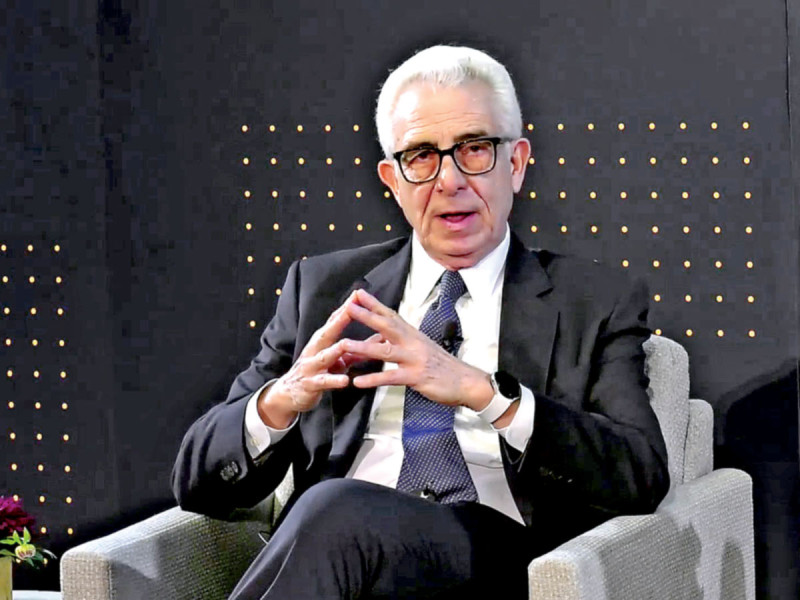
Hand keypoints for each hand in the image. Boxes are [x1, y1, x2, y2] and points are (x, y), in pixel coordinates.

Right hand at [258, 291, 372, 426]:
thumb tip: (380, 337)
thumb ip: (357, 349)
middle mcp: (316, 349)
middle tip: (351, 308)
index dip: (347, 307)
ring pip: (324, 356)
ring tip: (345, 344)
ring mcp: (312, 365)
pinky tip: (344, 381)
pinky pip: (323, 381)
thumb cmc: (318, 372)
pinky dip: (333, 380)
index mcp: (323, 341)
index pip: (335, 320)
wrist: (290, 393)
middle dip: (339, 320)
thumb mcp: (339, 359)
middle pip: (328, 332)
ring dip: (334, 350)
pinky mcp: (311, 383)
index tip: (358, 294)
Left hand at [341, 289, 493, 410]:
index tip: (358, 293)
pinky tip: (358, 382)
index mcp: (413, 335)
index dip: (374, 304)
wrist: (466, 381)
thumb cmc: (442, 366)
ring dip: (363, 347)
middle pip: (387, 325)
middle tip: (348, 306)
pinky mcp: (416, 376)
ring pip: (385, 351)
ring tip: (344, 345)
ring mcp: (414, 359)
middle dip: (366, 315)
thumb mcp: (421, 349)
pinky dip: (374, 379)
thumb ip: (400, 342)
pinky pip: (391, 377)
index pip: (391, 315)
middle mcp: (412, 342)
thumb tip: (380, 338)